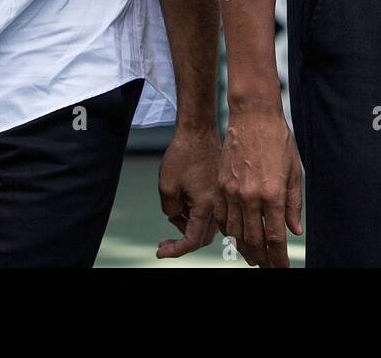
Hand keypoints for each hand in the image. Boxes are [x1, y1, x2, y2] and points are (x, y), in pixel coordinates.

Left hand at [156, 124, 220, 258]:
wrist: (198, 129)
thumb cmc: (183, 153)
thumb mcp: (167, 186)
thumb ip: (171, 210)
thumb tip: (176, 216)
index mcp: (207, 206)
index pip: (192, 240)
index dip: (175, 250)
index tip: (160, 252)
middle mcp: (218, 204)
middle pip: (202, 236)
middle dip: (182, 240)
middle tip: (164, 241)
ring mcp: (220, 196)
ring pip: (206, 224)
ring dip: (188, 225)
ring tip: (173, 210)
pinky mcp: (218, 188)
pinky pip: (208, 210)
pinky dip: (195, 213)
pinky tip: (182, 200)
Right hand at [216, 109, 303, 266]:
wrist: (253, 115)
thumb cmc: (277, 139)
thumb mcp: (294, 171)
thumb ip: (293, 204)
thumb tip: (294, 230)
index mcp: (272, 193)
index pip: (275, 238)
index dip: (278, 259)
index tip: (282, 268)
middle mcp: (250, 196)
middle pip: (253, 240)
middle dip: (262, 258)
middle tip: (267, 266)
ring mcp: (232, 191)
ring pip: (235, 232)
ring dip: (244, 249)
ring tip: (253, 256)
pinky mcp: (220, 184)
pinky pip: (222, 217)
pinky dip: (228, 231)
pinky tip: (235, 236)